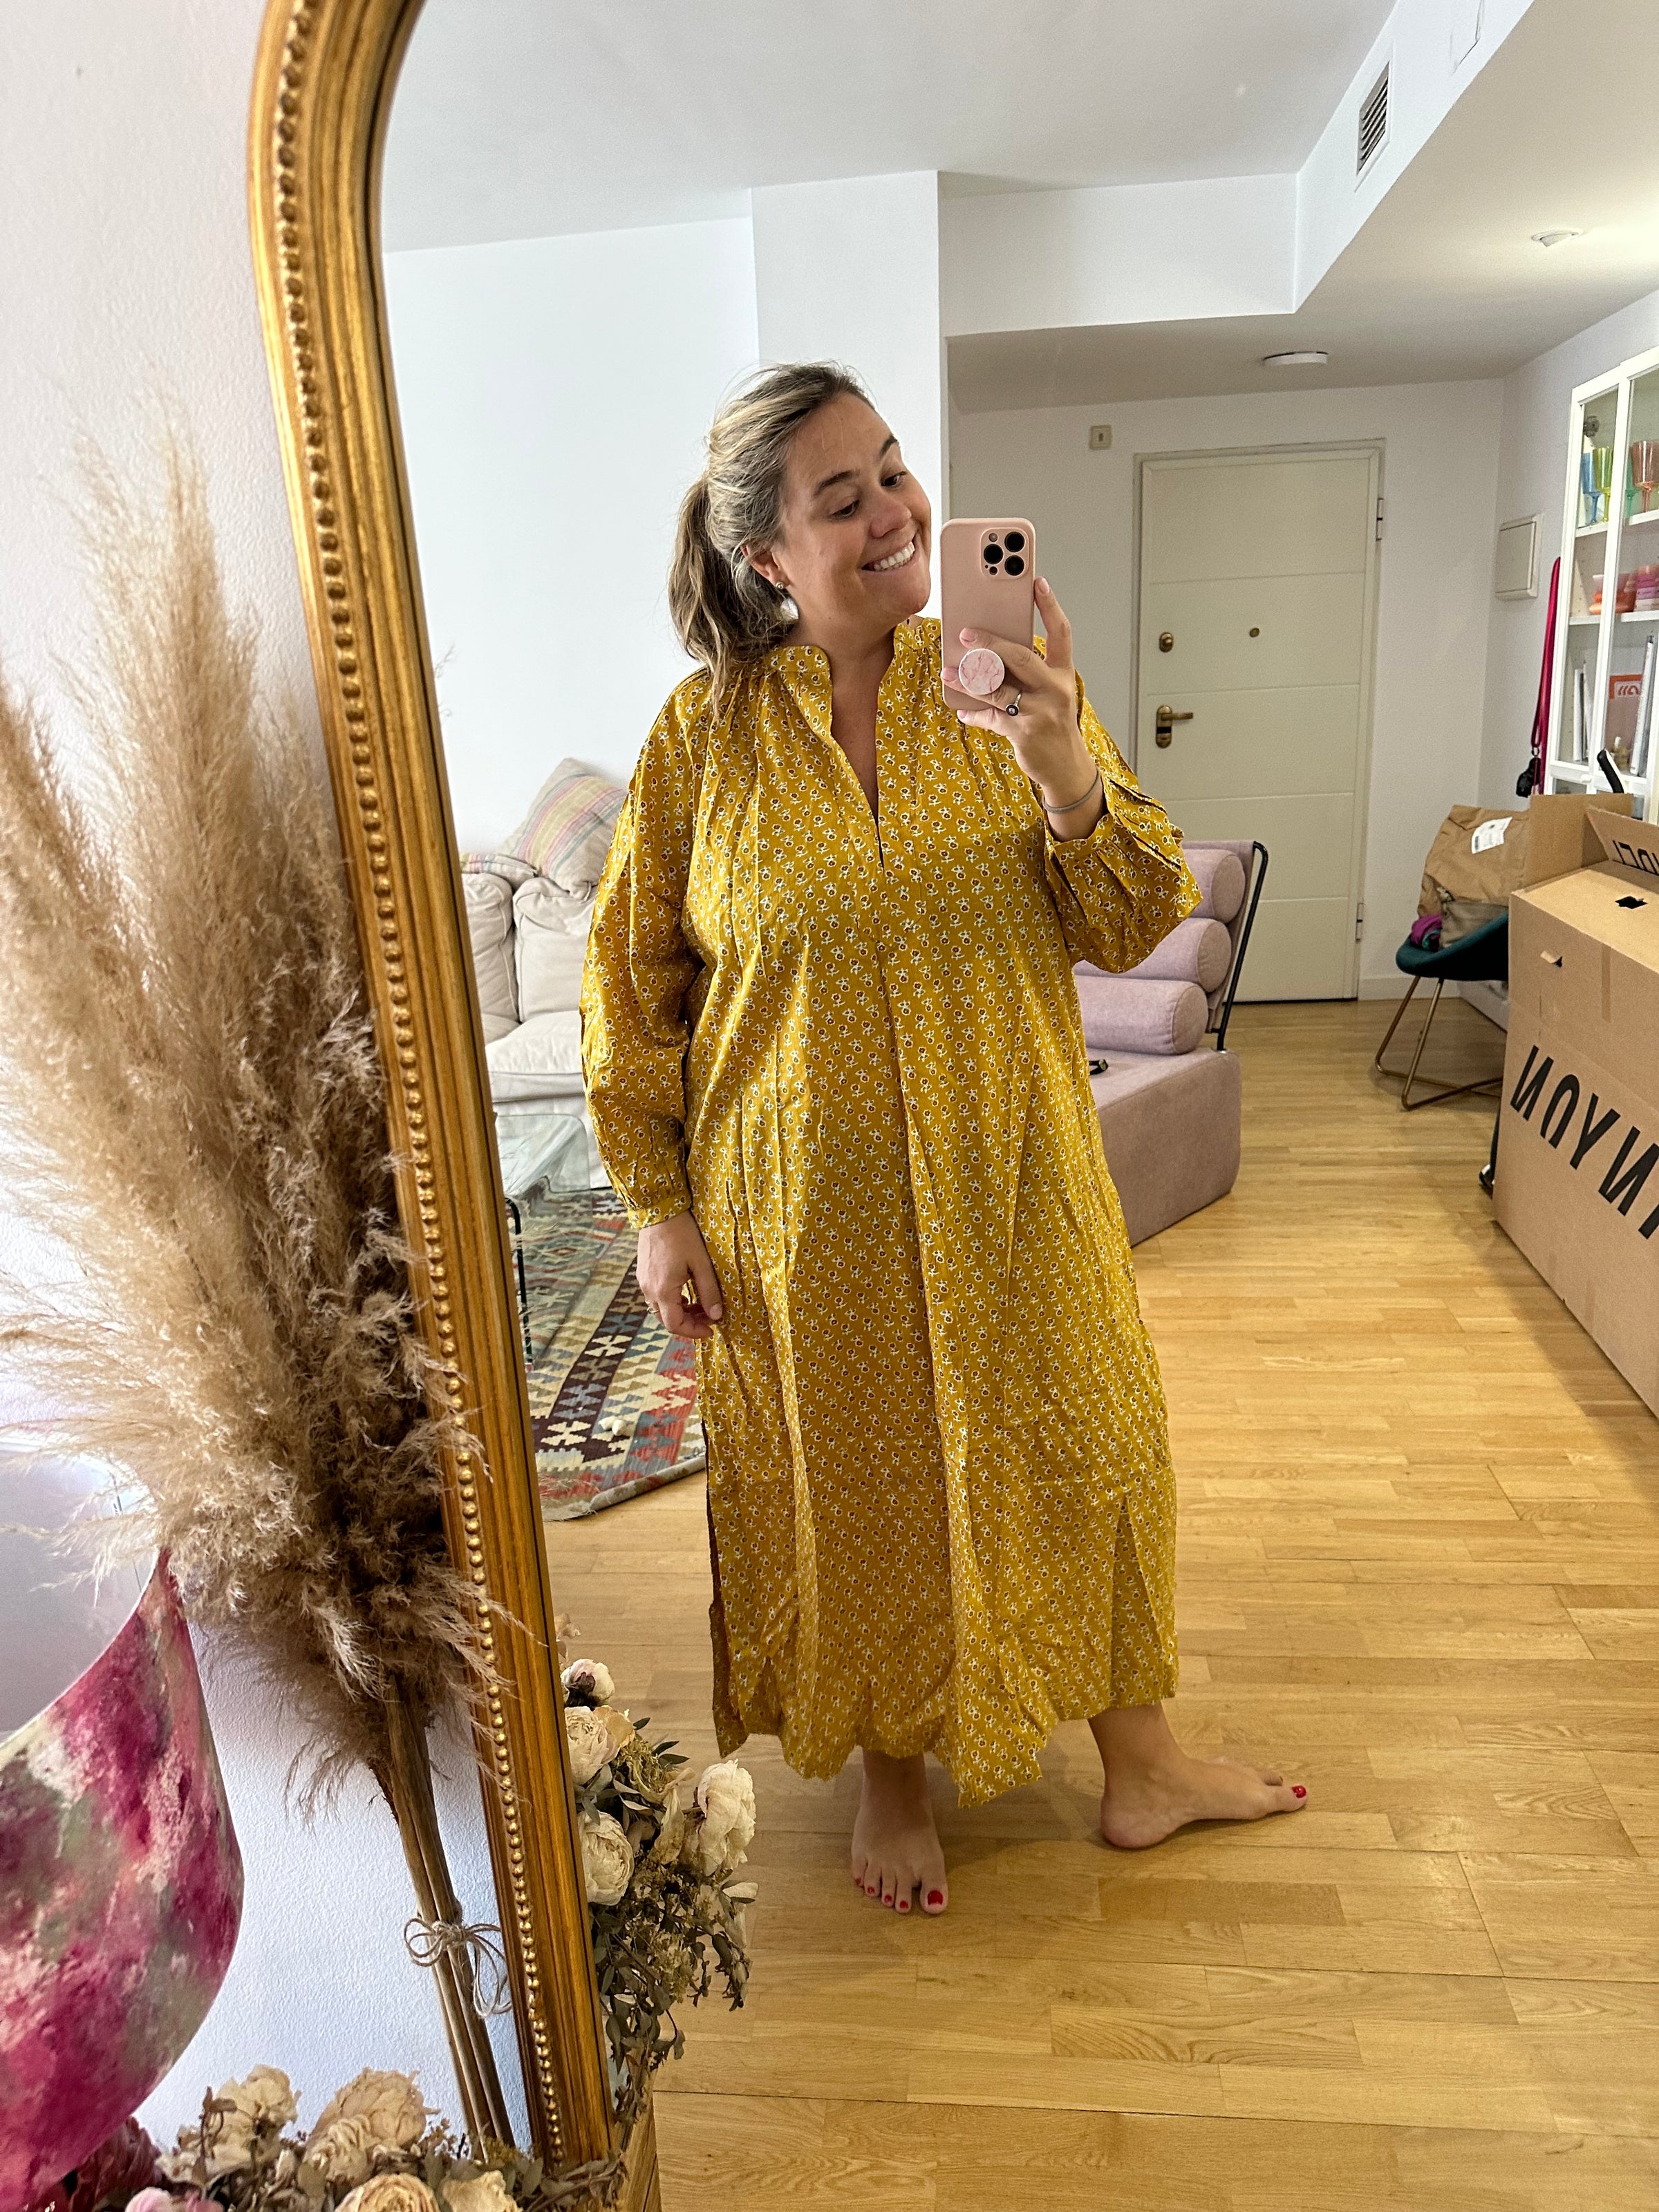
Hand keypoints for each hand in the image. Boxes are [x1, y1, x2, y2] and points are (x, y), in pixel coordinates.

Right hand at [637, 1209, 723, 1339]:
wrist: (658, 1210)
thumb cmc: (682, 1234)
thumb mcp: (701, 1263)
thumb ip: (709, 1291)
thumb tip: (716, 1315)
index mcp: (664, 1290)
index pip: (675, 1325)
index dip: (694, 1332)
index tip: (711, 1329)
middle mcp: (649, 1290)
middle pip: (667, 1320)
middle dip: (689, 1323)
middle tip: (709, 1317)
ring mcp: (643, 1282)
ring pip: (661, 1309)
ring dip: (681, 1312)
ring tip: (701, 1305)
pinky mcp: (643, 1273)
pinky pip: (656, 1297)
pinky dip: (672, 1302)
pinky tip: (686, 1293)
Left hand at [944, 577, 1102, 831]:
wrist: (1066, 767)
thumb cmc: (1052, 723)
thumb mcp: (1048, 694)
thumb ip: (1026, 673)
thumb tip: (988, 655)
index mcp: (1062, 673)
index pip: (1060, 633)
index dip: (1049, 606)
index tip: (1037, 581)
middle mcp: (1055, 688)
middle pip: (1020, 656)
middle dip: (990, 642)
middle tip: (966, 632)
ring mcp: (1041, 711)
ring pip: (998, 687)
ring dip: (970, 679)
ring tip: (950, 671)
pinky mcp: (1025, 732)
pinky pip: (992, 717)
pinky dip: (975, 713)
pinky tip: (962, 710)